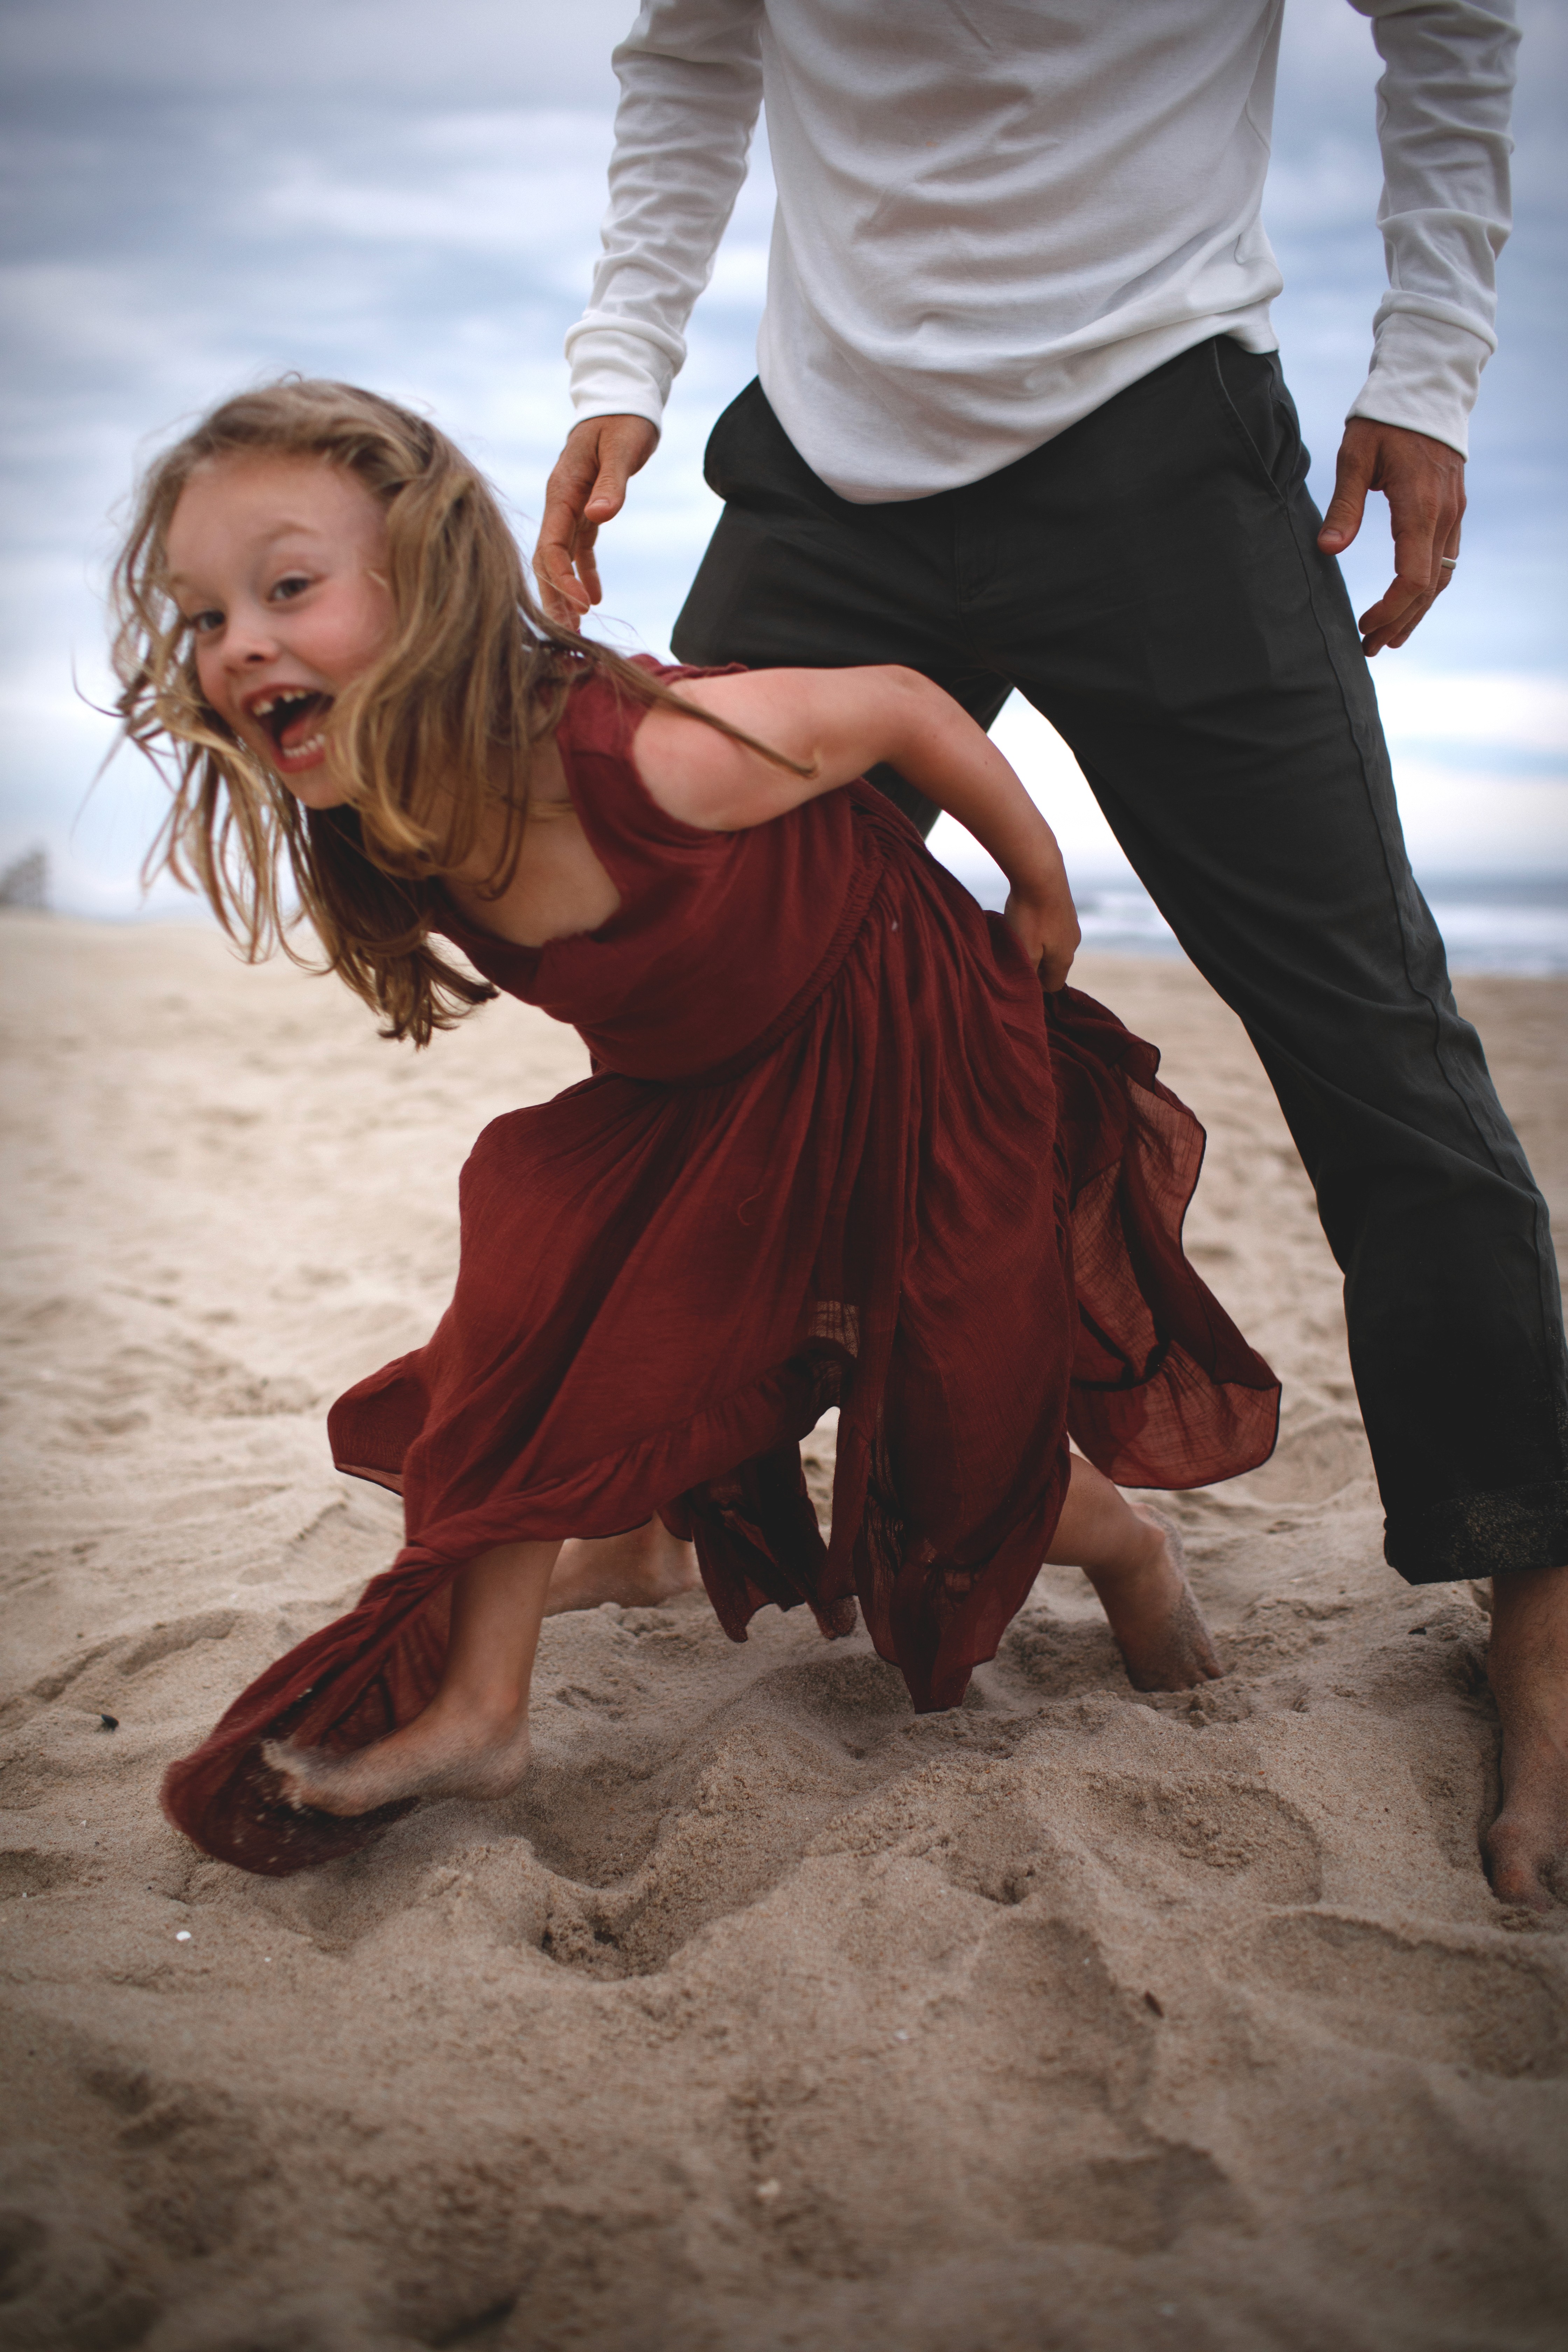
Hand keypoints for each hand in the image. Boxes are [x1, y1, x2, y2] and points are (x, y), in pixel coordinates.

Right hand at [533, 414, 659, 628]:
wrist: (622, 401)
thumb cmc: (623, 421)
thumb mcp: (622, 448)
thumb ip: (612, 482)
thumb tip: (599, 515)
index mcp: (562, 491)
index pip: (551, 545)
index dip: (562, 578)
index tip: (582, 606)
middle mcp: (560, 503)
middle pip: (547, 560)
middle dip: (555, 596)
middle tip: (569, 634)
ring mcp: (571, 507)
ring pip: (559, 559)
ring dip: (565, 592)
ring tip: (577, 626)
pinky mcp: (586, 509)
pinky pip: (579, 549)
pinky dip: (584, 574)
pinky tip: (594, 599)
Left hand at [1004, 878, 1079, 992]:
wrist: (1042, 873)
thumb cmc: (1030, 915)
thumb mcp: (1025, 951)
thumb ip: (1029, 972)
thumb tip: (1032, 986)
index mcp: (1065, 959)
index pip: (1054, 985)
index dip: (1036, 987)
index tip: (1018, 976)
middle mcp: (1073, 943)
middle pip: (1054, 965)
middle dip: (1036, 965)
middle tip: (1014, 955)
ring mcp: (1072, 924)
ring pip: (1053, 944)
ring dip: (1037, 944)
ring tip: (1018, 933)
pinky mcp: (1066, 907)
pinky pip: (1053, 926)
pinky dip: (1040, 927)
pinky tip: (1027, 916)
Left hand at [1317, 417, 1464, 656]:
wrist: (1426, 388)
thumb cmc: (1384, 421)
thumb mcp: (1355, 457)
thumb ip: (1344, 506)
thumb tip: (1328, 550)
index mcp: (1420, 507)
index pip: (1414, 578)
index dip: (1390, 610)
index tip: (1365, 626)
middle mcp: (1444, 515)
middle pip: (1429, 588)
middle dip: (1401, 622)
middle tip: (1371, 647)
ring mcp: (1454, 512)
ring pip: (1442, 577)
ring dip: (1416, 611)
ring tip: (1389, 637)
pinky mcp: (1453, 507)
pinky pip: (1446, 558)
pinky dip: (1428, 587)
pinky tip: (1410, 602)